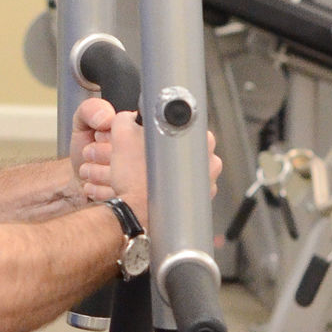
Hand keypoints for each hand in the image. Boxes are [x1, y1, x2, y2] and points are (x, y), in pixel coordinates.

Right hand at [73, 94, 222, 220]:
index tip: (155, 135)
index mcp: (197, 138)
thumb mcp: (121, 135)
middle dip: (172, 146)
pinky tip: (163, 185)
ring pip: (191, 165)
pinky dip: (179, 184)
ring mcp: (209, 182)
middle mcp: (210, 160)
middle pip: (189, 144)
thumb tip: (131, 117)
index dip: (165, 127)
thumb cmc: (134, 180)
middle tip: (153, 153)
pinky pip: (191, 185)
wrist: (135, 214)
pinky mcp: (202, 199)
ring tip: (158, 172)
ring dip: (176, 167)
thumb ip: (128, 118)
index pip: (184, 123)